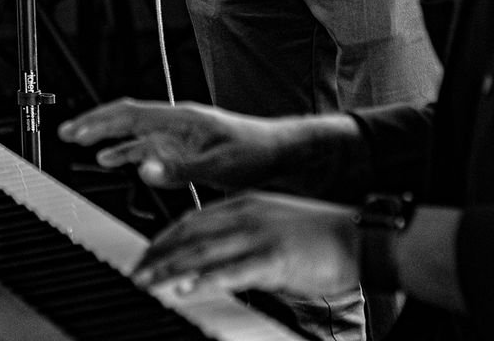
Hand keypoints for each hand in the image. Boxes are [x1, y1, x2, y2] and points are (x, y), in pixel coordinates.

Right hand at [59, 99, 302, 189]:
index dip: (100, 121)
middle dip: (95, 123)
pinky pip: (146, 148)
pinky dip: (126, 152)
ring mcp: (178, 136)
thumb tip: (141, 169)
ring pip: (133, 133)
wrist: (278, 154)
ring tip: (80, 142)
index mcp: (181, 119)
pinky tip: (113, 160)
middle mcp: (175, 123)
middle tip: (66, 132)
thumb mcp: (217, 165)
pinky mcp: (183, 149)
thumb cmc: (254, 153)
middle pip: (126, 118)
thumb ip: (178, 169)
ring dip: (106, 137)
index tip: (75, 129)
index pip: (131, 114)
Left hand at [133, 193, 359, 301]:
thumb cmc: (318, 235)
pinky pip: (233, 270)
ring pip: (203, 251)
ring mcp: (259, 235)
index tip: (146, 254)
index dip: (165, 237)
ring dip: (170, 268)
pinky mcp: (274, 259)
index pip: (193, 218)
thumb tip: (215, 258)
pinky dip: (206, 280)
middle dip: (158, 253)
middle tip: (136, 271)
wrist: (357, 238)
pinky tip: (188, 289)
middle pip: (190, 233)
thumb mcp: (273, 225)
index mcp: (245, 204)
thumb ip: (242, 235)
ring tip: (147, 281)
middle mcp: (247, 215)